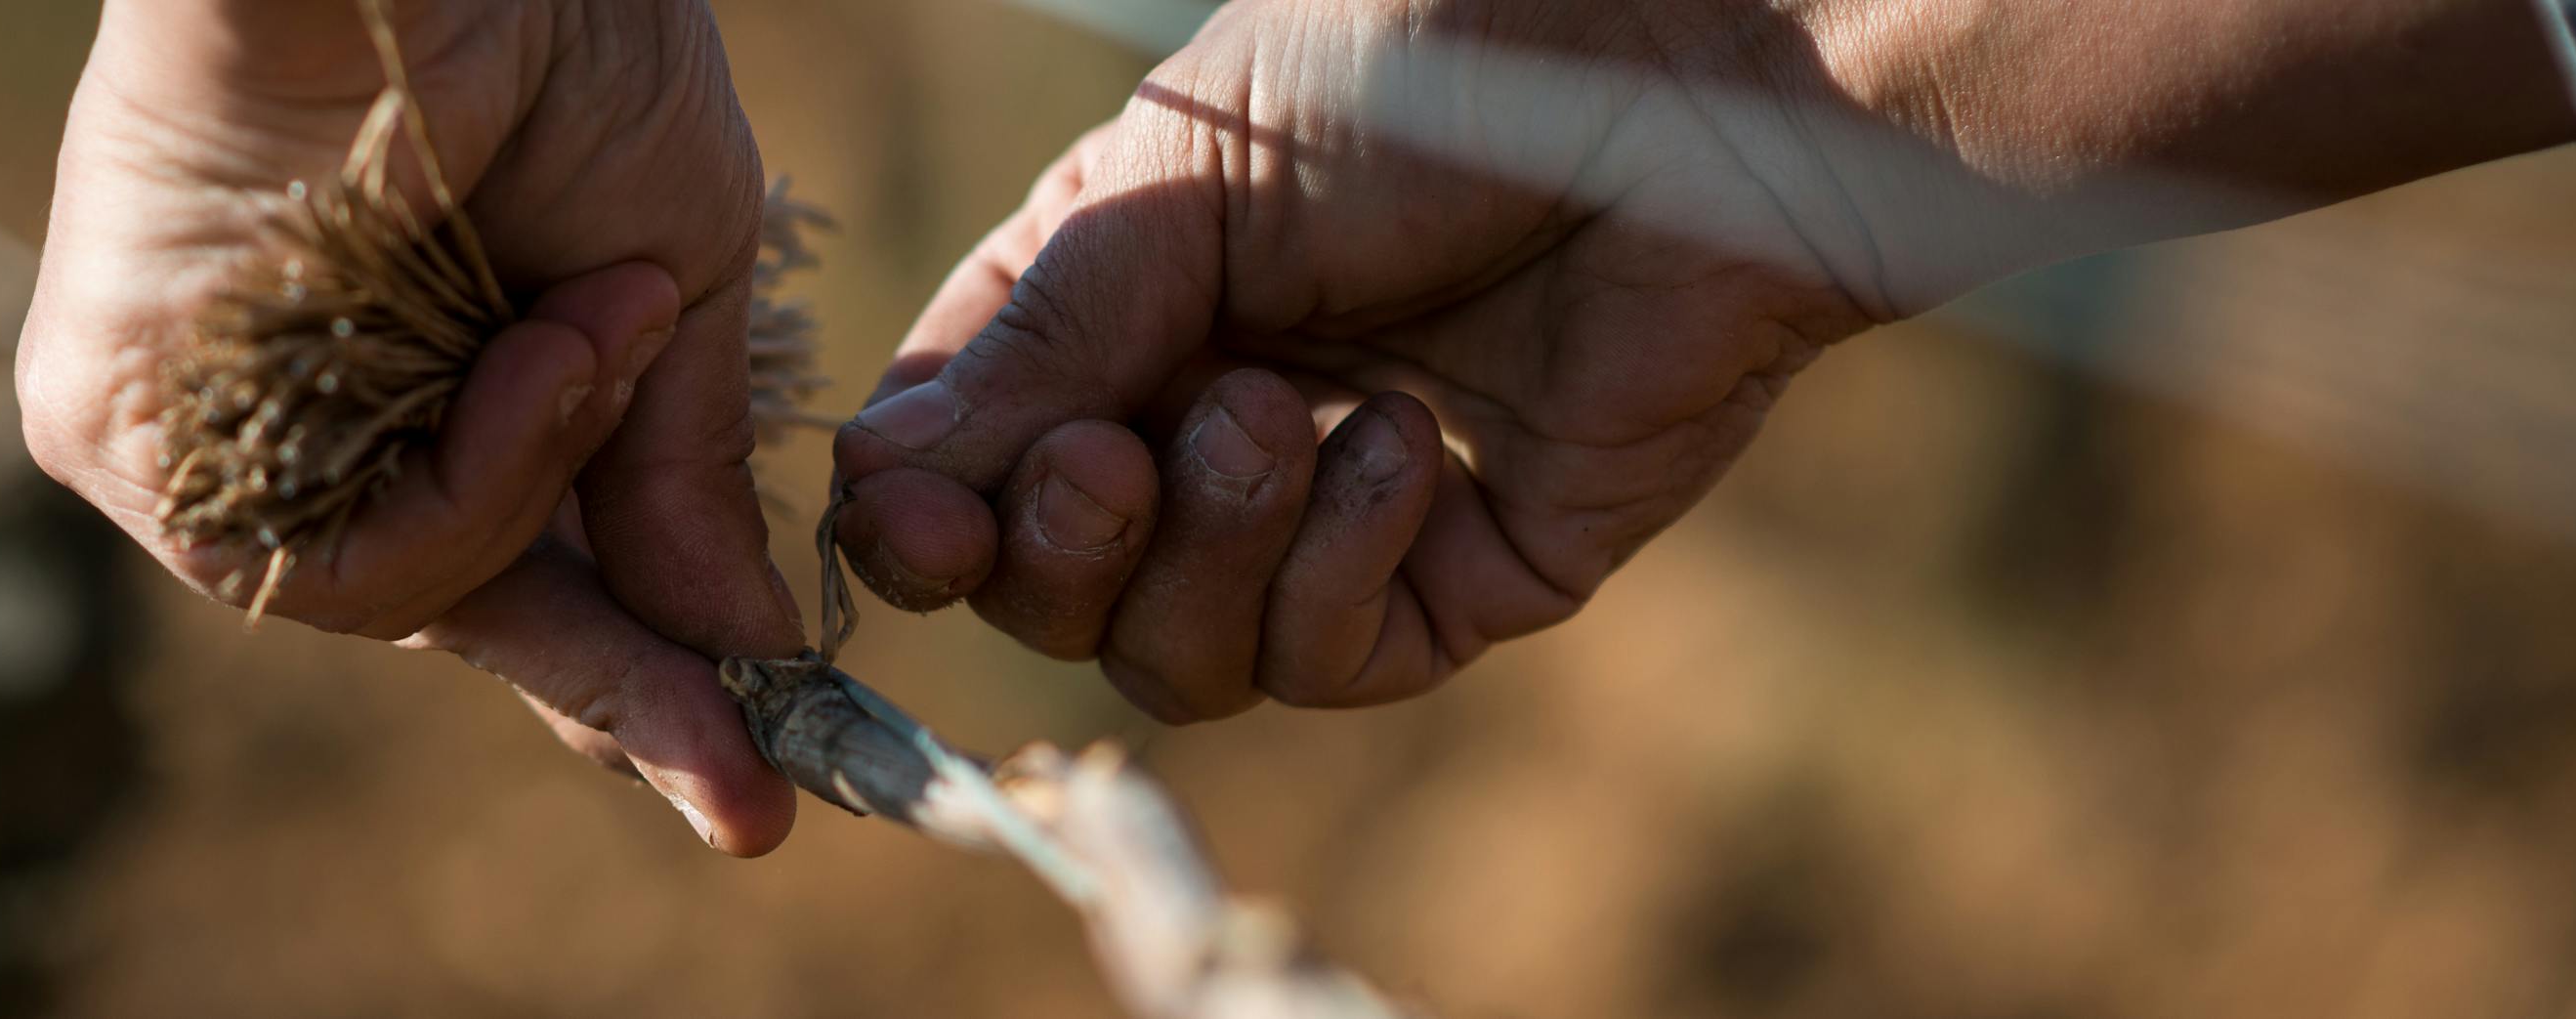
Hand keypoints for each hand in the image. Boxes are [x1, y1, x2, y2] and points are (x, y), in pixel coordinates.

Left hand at [17, 0, 800, 853]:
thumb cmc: (556, 32)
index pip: (507, 570)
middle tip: (747, 758)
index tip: (758, 792)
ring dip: (534, 491)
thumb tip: (754, 653)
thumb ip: (675, 474)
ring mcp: (190, 425)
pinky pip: (314, 559)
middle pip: (446, 607)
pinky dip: (461, 483)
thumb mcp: (666, 268)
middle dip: (611, 670)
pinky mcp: (111, 418)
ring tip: (602, 335)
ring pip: (386, 594)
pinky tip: (533, 350)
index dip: (632, 682)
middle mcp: (287, 409)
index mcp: (412, 369)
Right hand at [828, 0, 2568, 722]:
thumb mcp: (1182, 185)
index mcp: (1114, 299)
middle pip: (1050, 589)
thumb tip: (881, 498)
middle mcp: (1206, 406)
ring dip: (1204, 555)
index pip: (955, 461)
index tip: (920, 530)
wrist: (1693, 86)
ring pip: (1178, 657)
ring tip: (1275, 419)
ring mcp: (1334, 502)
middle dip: (1059, 547)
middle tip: (1116, 458)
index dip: (919, 523)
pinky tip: (1401, 450)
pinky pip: (1333, 663)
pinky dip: (1335, 574)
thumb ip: (1040, 342)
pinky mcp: (1464, 571)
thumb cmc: (1432, 71)